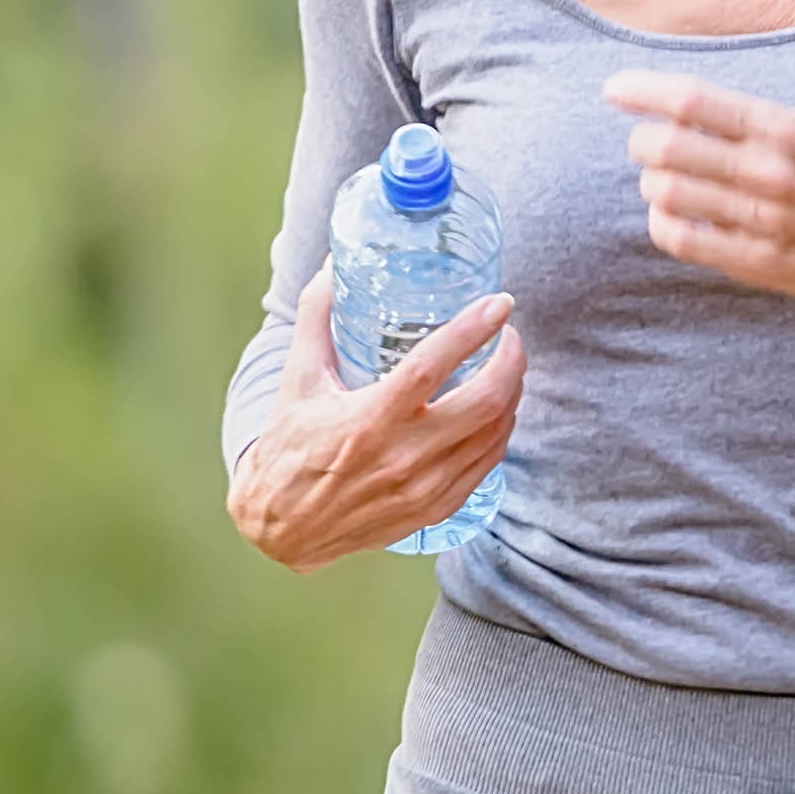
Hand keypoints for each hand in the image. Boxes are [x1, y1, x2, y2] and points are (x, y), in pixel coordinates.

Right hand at [224, 273, 526, 569]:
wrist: (283, 528)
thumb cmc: (289, 449)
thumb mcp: (298, 379)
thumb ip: (317, 317)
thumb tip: (332, 266)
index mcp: (368, 419)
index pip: (432, 366)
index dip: (473, 329)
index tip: (499, 303)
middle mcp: (403, 456)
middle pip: (485, 403)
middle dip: (511, 360)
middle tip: (508, 335)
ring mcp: (425, 488)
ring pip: (495, 434)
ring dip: (511, 393)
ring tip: (506, 366)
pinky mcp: (436, 509)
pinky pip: (488, 464)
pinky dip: (500, 430)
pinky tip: (496, 410)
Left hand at [602, 70, 794, 389]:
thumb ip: (750, 120)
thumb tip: (679, 106)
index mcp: (783, 127)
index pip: (692, 100)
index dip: (642, 91)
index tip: (614, 90)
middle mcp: (768, 169)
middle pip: (666, 146)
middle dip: (641, 143)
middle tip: (644, 146)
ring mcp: (760, 217)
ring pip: (665, 192)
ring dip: (652, 184)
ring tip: (664, 184)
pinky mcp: (756, 260)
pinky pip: (680, 238)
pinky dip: (662, 224)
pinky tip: (671, 218)